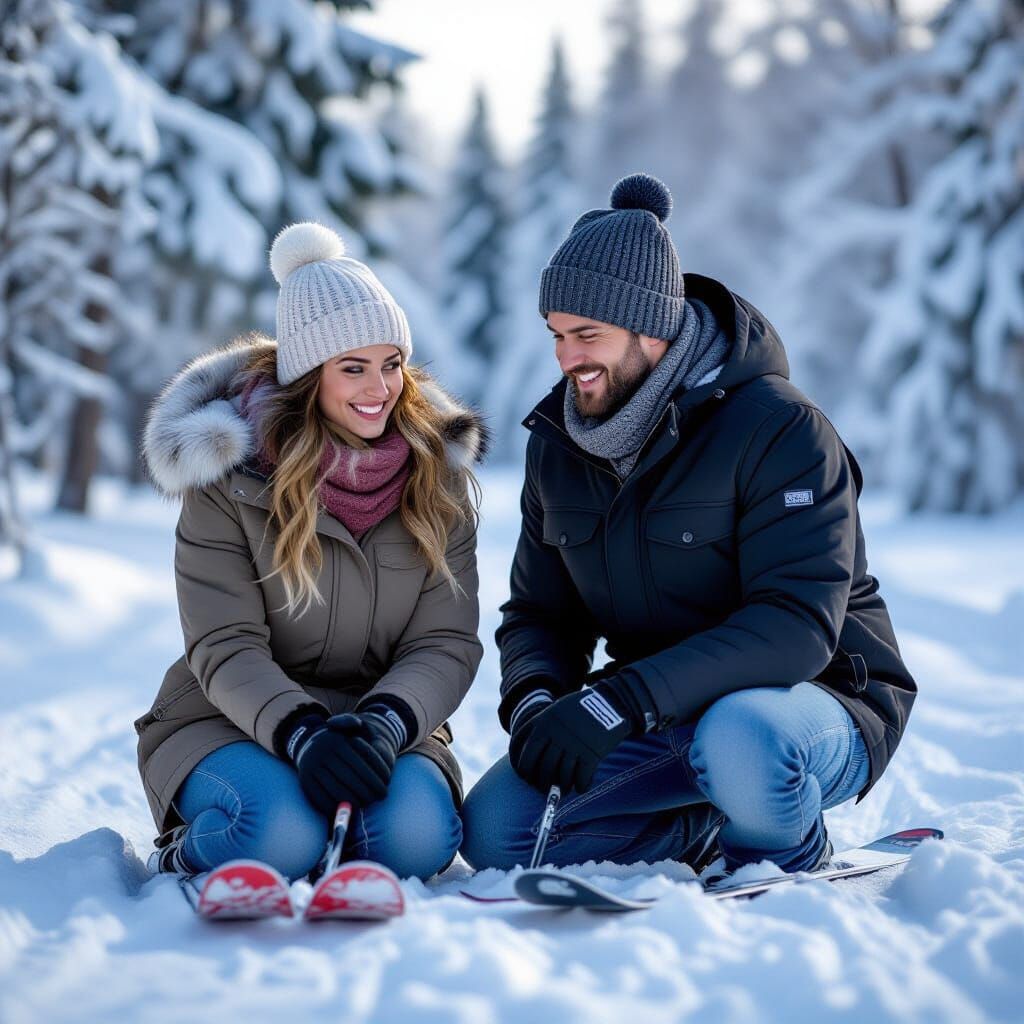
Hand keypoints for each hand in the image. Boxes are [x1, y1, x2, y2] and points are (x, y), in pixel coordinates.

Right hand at [288, 712, 398, 814]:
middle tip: (380, 797)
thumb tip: (357, 722)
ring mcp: (311, 769)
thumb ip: (352, 722)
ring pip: (337, 790)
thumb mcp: (345, 726)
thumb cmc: (336, 740)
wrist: (308, 747)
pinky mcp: (304, 782)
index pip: (360, 764)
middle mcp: (322, 754)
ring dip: (354, 801)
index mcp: (335, 741)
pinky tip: (349, 808)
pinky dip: (337, 806)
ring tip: (367, 804)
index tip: (385, 787)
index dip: (374, 778)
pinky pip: (322, 799)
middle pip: (350, 778)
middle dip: (368, 791)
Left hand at [511, 685, 633, 793]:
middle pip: (542, 768)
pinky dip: (580, 786)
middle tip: (545, 788)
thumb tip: (533, 758)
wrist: (610, 701)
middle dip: (542, 783)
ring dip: (562, 787)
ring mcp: (573, 744)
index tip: (525, 777)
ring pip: (562, 776)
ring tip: (565, 790)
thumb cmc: (581, 708)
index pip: (521, 751)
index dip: (521, 768)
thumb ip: (543, 730)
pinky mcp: (591, 753)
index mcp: (543, 722)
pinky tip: (581, 787)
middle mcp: (555, 734)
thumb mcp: (556, 711)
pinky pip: (581, 778)